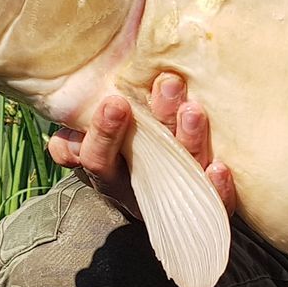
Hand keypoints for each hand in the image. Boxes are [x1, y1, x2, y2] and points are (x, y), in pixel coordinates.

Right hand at [47, 73, 237, 217]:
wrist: (152, 192)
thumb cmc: (115, 152)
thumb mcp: (84, 143)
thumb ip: (71, 140)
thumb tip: (68, 137)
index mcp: (107, 170)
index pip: (98, 158)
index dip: (104, 133)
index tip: (115, 102)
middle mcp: (139, 185)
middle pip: (146, 160)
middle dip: (158, 120)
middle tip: (169, 84)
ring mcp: (173, 194)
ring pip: (182, 170)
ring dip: (189, 139)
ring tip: (193, 109)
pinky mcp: (203, 202)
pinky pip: (212, 202)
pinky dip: (217, 187)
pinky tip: (220, 167)